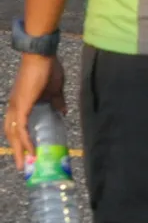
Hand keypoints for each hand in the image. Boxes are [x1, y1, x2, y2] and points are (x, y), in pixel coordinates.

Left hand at [6, 53, 64, 172]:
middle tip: (23, 165)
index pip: (15, 126)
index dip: (19, 140)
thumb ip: (56, 101)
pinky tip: (31, 150)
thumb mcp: (54, 89)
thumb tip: (62, 112)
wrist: (41, 56)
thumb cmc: (48, 69)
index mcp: (20, 104)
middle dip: (16, 151)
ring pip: (13, 134)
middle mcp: (13, 108)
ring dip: (19, 150)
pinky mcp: (21, 107)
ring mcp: (16, 108)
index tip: (26, 153)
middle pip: (11, 134)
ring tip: (24, 163)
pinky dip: (25, 141)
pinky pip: (20, 129)